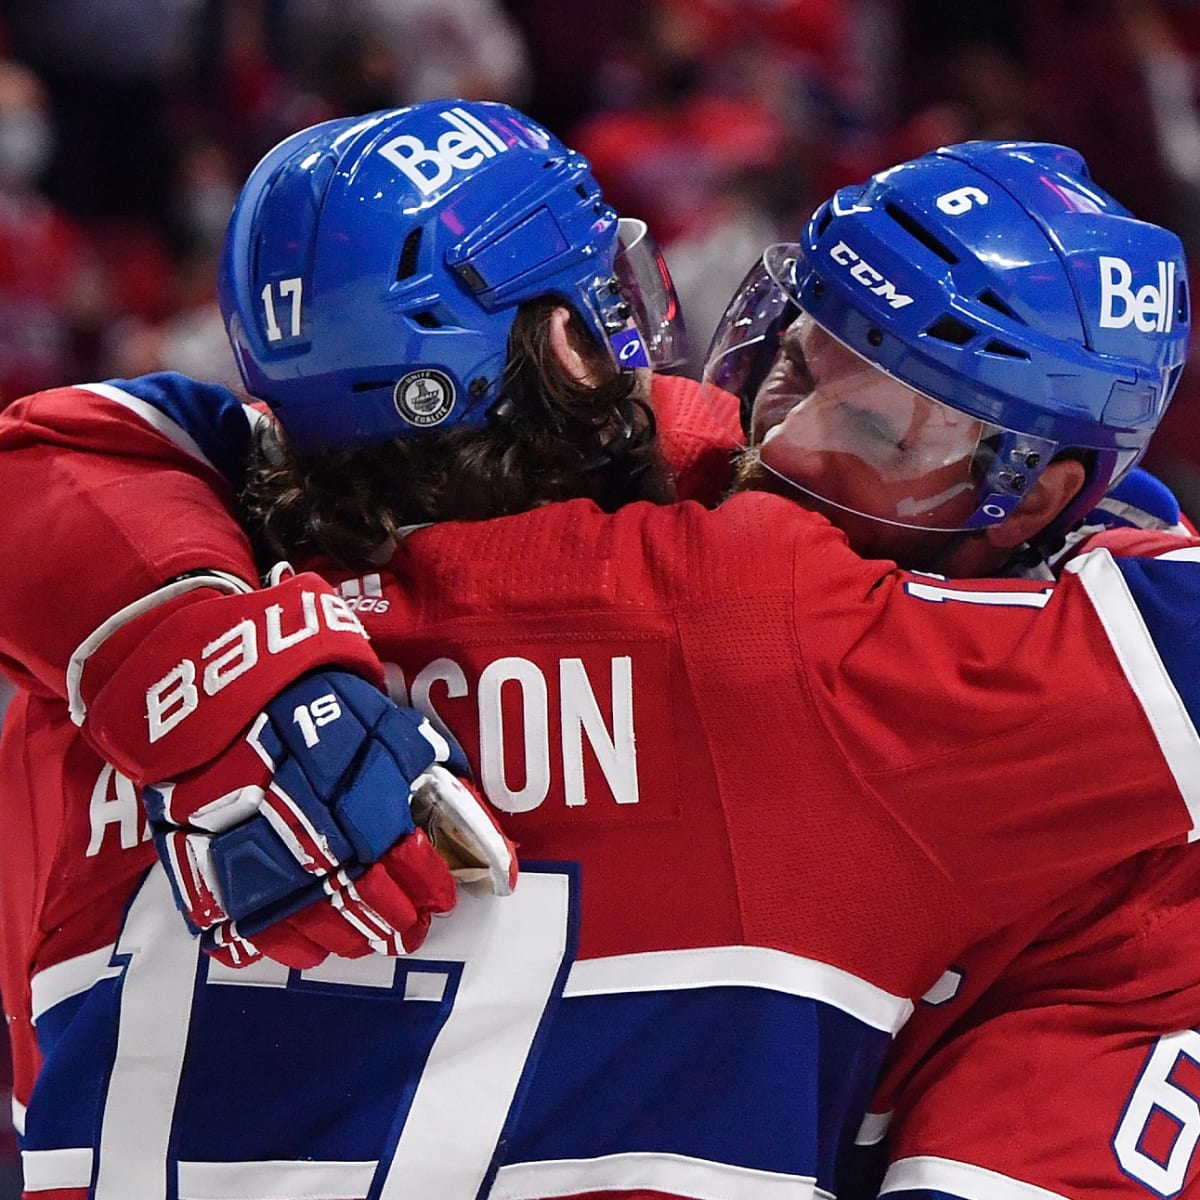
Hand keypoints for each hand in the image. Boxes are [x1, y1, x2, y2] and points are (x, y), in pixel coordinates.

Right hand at [143, 670, 512, 968]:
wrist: (221, 690)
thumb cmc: (313, 703)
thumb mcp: (380, 720)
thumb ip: (423, 767)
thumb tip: (469, 811)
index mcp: (354, 794)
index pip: (405, 859)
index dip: (428, 884)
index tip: (440, 895)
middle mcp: (306, 833)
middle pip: (360, 899)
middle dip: (393, 920)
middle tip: (409, 927)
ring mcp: (252, 859)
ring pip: (310, 923)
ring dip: (348, 937)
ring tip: (368, 938)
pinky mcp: (205, 872)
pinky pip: (246, 929)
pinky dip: (282, 945)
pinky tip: (309, 944)